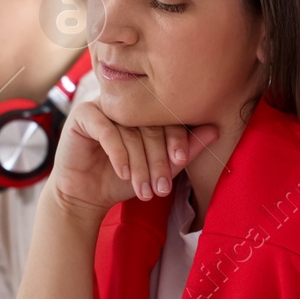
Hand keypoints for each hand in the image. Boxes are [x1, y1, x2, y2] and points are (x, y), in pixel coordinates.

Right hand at [47, 101, 218, 221]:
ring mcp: (104, 106)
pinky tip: (124, 173)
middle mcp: (127, 102)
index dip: (177, 138)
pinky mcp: (83, 115)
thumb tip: (216, 130)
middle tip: (162, 188)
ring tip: (144, 190)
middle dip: (158, 160)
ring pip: (130, 131)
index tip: (181, 160)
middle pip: (150, 125)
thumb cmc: (124, 179)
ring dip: (139, 164)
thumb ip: (186, 149)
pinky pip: (106, 131)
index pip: (168, 116)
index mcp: (147, 108)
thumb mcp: (161, 167)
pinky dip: (118, 154)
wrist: (87, 196)